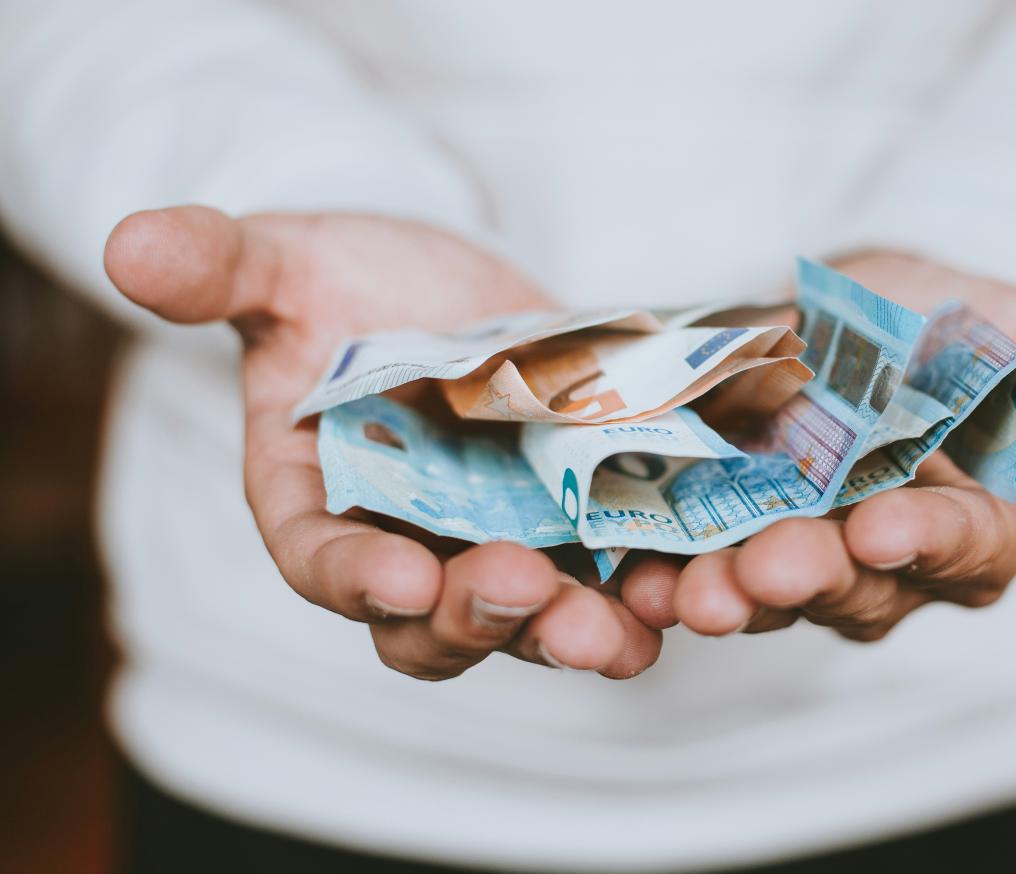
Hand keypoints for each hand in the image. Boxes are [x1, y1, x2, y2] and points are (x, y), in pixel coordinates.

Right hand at [105, 206, 660, 678]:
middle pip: (431, 622)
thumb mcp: (287, 262)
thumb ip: (219, 265)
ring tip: (617, 632)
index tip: (397, 576)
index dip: (352, 576)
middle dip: (476, 618)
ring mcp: (499, 544)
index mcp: (317, 503)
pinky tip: (684, 594)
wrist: (446, 285)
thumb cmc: (347, 280)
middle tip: (522, 591)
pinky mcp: (577, 524)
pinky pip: (608, 577)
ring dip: (572, 634)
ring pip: (529, 621)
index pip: (319, 559)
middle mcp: (407, 546)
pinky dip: (642, 594)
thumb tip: (128, 245)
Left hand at [612, 251, 1015, 639]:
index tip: (885, 524)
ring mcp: (803, 555)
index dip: (928, 541)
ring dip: (726, 594)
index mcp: (980, 527)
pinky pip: (696, 565)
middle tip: (758, 570)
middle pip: (854, 588)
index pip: (964, 549)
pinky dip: (661, 572)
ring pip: (770, 594)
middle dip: (808, 578)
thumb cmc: (962, 320)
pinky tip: (625, 569)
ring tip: (681, 587)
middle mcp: (891, 564)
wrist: (858, 307)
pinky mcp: (724, 535)